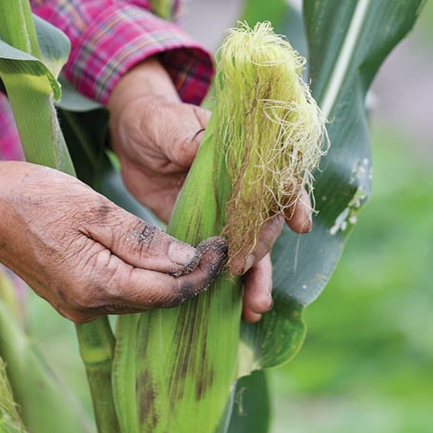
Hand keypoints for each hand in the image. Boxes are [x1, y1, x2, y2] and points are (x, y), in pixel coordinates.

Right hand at [0, 144, 225, 322]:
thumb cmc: (33, 196)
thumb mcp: (94, 209)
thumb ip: (142, 240)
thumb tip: (188, 260)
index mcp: (96, 286)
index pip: (167, 292)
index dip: (200, 273)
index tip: (221, 247)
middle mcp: (88, 308)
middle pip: (156, 301)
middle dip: (189, 277)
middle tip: (216, 246)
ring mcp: (78, 308)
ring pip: (139, 299)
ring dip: (168, 280)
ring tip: (194, 250)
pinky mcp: (72, 299)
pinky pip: (120, 295)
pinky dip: (143, 280)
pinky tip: (156, 258)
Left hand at [107, 59, 313, 321]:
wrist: (133, 137)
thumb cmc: (155, 121)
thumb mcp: (167, 123)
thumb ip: (184, 136)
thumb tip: (200, 146)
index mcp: (243, 155)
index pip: (277, 177)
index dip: (292, 199)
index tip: (299, 223)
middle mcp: (242, 188)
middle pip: (266, 222)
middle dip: (261, 248)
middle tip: (243, 266)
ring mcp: (227, 213)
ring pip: (252, 249)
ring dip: (257, 278)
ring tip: (256, 307)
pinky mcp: (208, 233)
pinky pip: (225, 261)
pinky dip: (233, 286)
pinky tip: (240, 311)